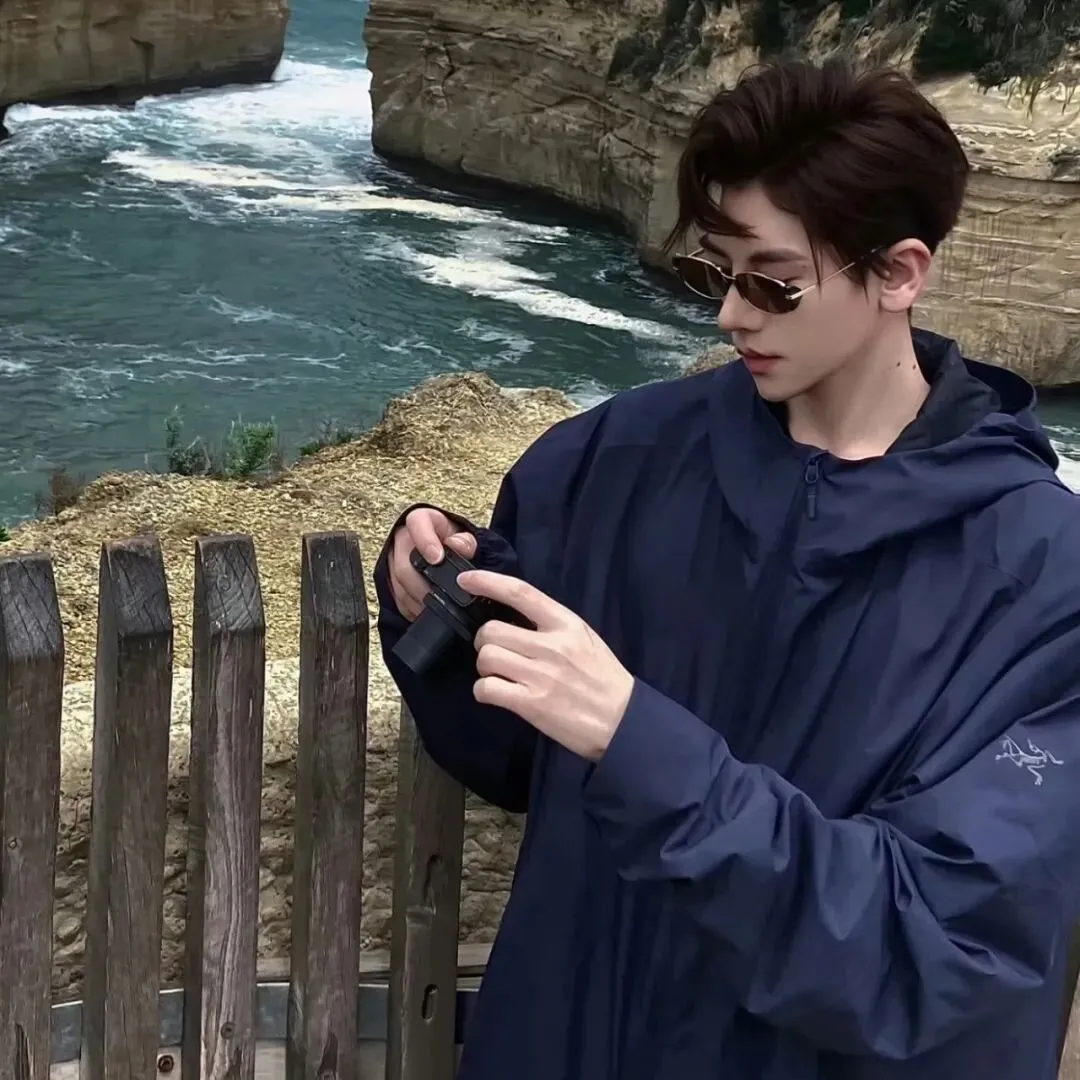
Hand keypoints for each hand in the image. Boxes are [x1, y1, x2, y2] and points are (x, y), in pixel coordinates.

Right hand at [388, 507, 476, 620]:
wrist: (448, 554)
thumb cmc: (456, 544)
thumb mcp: (467, 539)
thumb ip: (467, 541)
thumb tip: (457, 544)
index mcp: (423, 520)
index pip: (416, 523)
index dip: (425, 541)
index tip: (437, 559)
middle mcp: (404, 537)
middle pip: (404, 564)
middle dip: (422, 584)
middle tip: (438, 596)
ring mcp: (394, 558)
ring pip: (398, 583)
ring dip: (416, 599)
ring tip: (434, 606)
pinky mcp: (391, 578)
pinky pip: (396, 596)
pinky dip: (411, 606)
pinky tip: (424, 609)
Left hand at [458, 569, 634, 760]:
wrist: (623, 720)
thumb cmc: (603, 678)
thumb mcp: (584, 638)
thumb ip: (551, 626)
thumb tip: (513, 618)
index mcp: (566, 624)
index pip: (520, 593)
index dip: (488, 582)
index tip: (466, 579)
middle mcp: (552, 645)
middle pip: (492, 630)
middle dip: (485, 642)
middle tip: (496, 655)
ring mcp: (540, 675)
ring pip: (486, 657)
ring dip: (484, 668)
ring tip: (498, 676)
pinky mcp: (531, 704)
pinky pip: (487, 688)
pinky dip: (484, 691)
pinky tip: (497, 694)